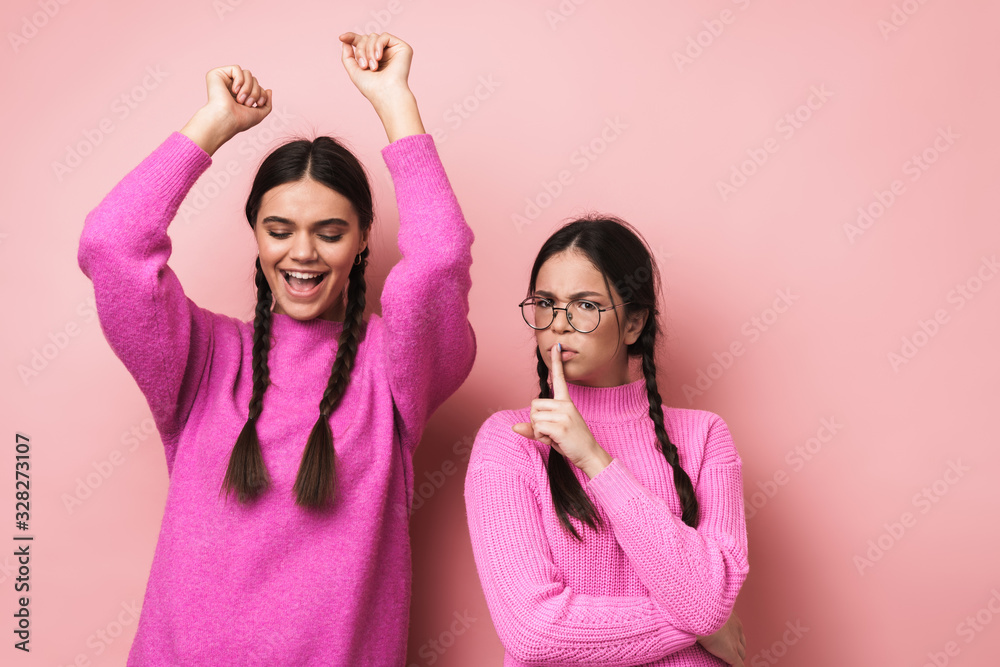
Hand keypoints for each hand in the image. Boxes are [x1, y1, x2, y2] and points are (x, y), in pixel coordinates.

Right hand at [181, 65, 271, 155]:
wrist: (226, 120)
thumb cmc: (240, 120)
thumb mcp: (259, 114)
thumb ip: (267, 103)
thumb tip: (269, 90)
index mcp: (240, 95)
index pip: (257, 86)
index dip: (262, 94)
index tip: (258, 104)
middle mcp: (231, 86)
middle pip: (253, 79)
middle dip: (255, 92)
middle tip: (247, 104)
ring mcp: (224, 80)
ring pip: (247, 73)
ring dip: (248, 88)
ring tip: (240, 99)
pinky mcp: (217, 74)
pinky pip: (236, 68)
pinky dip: (240, 80)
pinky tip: (234, 90)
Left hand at [338, 31, 412, 101]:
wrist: (386, 93)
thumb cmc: (371, 87)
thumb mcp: (354, 71)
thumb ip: (347, 56)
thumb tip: (344, 40)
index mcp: (374, 58)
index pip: (362, 42)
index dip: (351, 37)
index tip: (342, 37)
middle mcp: (384, 53)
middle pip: (366, 39)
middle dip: (361, 50)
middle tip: (364, 66)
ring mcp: (393, 50)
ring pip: (374, 37)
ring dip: (369, 51)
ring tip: (373, 66)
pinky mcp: (402, 48)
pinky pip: (385, 36)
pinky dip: (378, 45)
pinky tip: (379, 58)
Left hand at [512, 343, 611, 478]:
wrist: (589, 454)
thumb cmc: (571, 443)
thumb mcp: (551, 432)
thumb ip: (534, 428)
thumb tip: (514, 427)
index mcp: (566, 402)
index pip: (559, 378)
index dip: (556, 362)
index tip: (555, 346)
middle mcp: (565, 404)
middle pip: (533, 405)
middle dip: (536, 420)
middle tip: (551, 431)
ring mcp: (564, 414)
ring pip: (533, 417)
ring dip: (538, 430)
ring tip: (554, 436)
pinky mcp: (560, 425)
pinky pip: (537, 427)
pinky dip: (541, 436)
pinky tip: (554, 440)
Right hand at [696, 611, 745, 665]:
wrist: (702, 615)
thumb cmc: (700, 611)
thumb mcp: (703, 611)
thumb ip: (702, 616)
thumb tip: (690, 617)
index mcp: (731, 618)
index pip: (737, 631)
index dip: (734, 638)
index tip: (728, 641)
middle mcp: (736, 630)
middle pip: (742, 643)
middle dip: (738, 649)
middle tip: (732, 654)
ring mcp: (735, 642)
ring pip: (742, 654)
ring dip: (738, 659)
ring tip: (731, 663)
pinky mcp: (731, 653)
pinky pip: (738, 665)